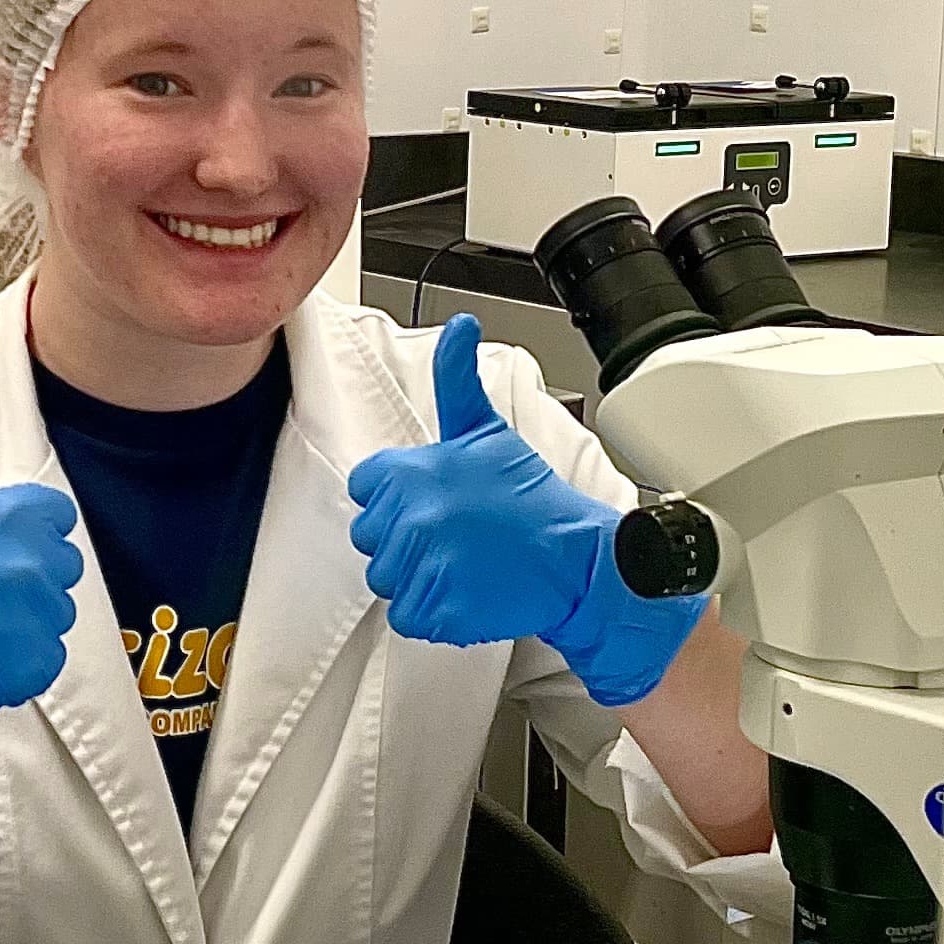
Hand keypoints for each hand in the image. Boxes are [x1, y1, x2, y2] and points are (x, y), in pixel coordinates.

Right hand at [0, 361, 80, 798]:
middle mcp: (30, 561)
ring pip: (56, 614)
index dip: (27, 534)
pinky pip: (49, 658)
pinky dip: (21, 664)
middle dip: (27, 579)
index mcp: (12, 515)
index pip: (57, 518)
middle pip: (61, 567)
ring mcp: (35, 614)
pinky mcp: (34, 661)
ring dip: (23, 623)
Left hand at [347, 316, 707, 708]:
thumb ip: (456, 379)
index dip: (396, 499)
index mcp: (413, 472)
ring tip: (463, 563)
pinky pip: (410, 617)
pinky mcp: (441, 608)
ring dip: (421, 578)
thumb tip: (458, 326)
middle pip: (372, 539)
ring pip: (389, 580)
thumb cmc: (532, 498)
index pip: (366, 489)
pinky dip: (435, 613)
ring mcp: (426, 565)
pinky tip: (465, 591)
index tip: (432, 504)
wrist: (577, 557)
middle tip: (455, 537)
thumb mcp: (486, 430)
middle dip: (407, 541)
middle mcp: (414, 517)